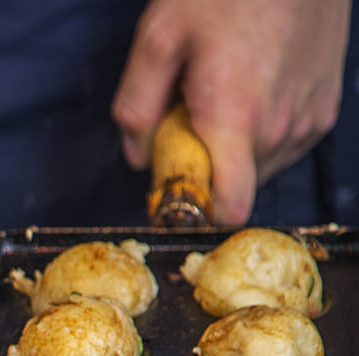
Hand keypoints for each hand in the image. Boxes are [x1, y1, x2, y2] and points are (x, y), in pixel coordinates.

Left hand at [112, 0, 350, 223]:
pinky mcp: (326, 106)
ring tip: (219, 96)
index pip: (228, 208)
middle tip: (186, 119)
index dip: (196, 211)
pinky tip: (247, 89)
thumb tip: (135, 156)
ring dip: (233, 149)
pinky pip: (285, 144)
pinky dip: (260, 132)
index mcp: (237, 119)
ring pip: (261, 168)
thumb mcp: (159, 37)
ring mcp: (310, 119)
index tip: (173, 189)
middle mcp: (281, 129)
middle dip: (205, 168)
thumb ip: (136, 105)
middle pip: (236, 188)